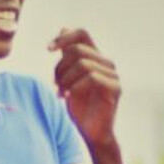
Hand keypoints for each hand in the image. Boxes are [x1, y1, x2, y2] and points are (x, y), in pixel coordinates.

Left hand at [48, 28, 120, 150]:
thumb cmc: (78, 109)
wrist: (90, 135)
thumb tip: (63, 28)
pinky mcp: (115, 88)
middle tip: (55, 84)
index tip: (48, 50)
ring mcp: (113, 75)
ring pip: (84, 63)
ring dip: (66, 79)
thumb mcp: (67, 79)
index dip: (64, 38)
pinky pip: (92, 77)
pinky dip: (75, 87)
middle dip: (60, 66)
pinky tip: (67, 97)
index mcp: (95, 58)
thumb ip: (66, 57)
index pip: (81, 34)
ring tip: (60, 93)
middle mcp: (106, 63)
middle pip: (78, 49)